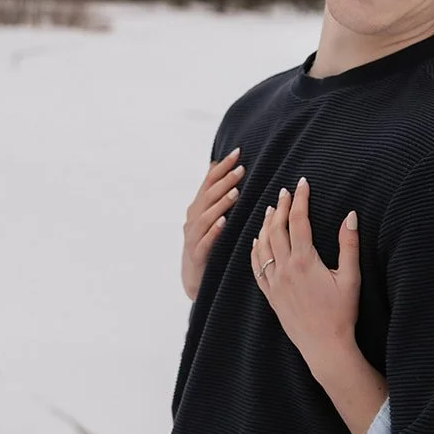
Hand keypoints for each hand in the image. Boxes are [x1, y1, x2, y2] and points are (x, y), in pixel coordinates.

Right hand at [182, 148, 243, 299]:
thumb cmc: (206, 245)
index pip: (209, 183)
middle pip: (208, 196)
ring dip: (220, 204)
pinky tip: (223, 222)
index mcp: (197, 209)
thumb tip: (216, 164)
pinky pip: (204, 242)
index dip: (222, 168)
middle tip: (241, 169)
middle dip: (224, 181)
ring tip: (236, 193)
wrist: (195, 280)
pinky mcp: (197, 256)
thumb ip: (212, 193)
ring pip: (206, 217)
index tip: (238, 153)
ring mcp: (192, 238)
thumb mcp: (209, 217)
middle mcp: (192, 220)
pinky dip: (213, 231)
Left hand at [250, 179, 360, 379]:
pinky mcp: (270, 295)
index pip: (298, 221)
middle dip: (281, 206)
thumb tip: (351, 216)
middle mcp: (285, 269)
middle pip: (277, 229)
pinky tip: (257, 240)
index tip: (302, 184)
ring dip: (266, 224)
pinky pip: (256, 267)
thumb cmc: (342, 313)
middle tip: (285, 191)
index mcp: (305, 261)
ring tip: (270, 209)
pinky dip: (255, 249)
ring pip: (264, 245)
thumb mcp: (351, 277)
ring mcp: (274, 282)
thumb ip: (349, 245)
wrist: (324, 346)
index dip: (300, 200)